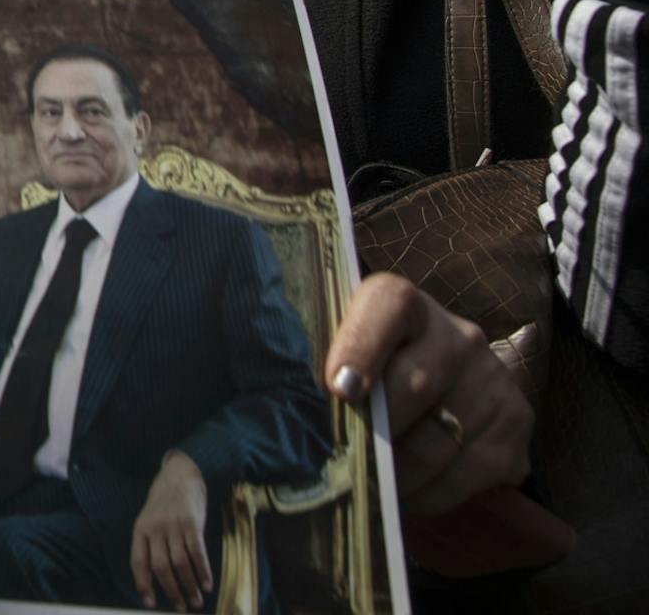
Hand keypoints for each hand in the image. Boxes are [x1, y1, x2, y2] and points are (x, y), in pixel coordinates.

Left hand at [130, 450, 211, 610]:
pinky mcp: (192, 523)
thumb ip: (150, 543)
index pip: (138, 562)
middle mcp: (155, 529)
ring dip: (189, 586)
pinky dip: (203, 571)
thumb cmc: (164, 502)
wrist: (180, 474)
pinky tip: (207, 584)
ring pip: (180, 563)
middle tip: (181, 607)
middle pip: (161, 567)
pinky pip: (197, 552)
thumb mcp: (148, 519)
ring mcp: (173, 525)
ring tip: (196, 601)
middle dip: (171, 591)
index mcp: (140, 529)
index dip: (143, 584)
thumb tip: (155, 577)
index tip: (150, 603)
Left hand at [326, 273, 532, 515]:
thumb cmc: (370, 366)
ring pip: (441, 439)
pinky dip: (432, 493)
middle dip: (374, 435)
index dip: (363, 346)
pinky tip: (407, 495)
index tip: (340, 390)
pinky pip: (471, 472)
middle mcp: (457, 333)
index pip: (387, 306)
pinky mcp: (517, 421)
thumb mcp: (343, 348)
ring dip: (399, 475)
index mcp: (401, 302)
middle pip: (415, 385)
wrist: (448, 376)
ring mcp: (492, 377)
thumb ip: (319, 364)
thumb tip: (281, 411)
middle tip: (343, 466)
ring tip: (370, 490)